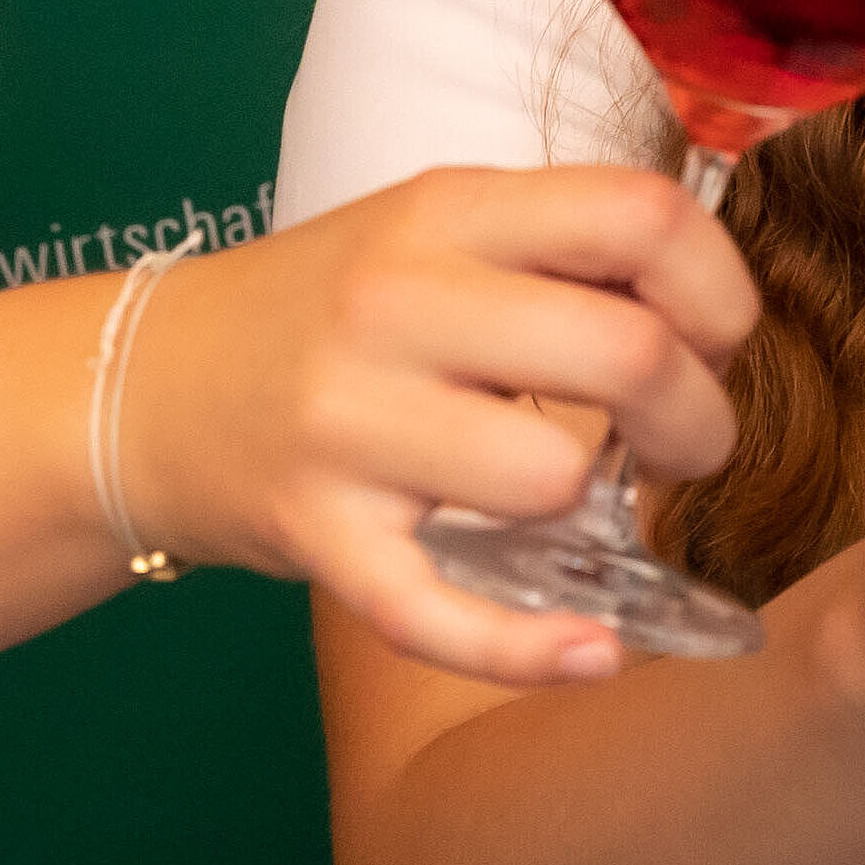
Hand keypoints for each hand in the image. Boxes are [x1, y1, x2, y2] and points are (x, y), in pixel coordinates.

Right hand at [127, 165, 757, 690]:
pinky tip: (592, 652)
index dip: (719, 287)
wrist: (145, 388)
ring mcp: (348, 425)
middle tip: (684, 445)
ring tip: (581, 501)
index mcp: (445, 212)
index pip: (640, 217)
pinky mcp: (317, 536)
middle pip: (624, 355)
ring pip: (551, 481)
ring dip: (601, 510)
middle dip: (698, 418)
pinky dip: (533, 651)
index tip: (716, 338)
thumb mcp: (433, 232)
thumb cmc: (329, 311)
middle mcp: (396, 304)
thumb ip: (559, 251)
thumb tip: (715, 310)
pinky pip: (443, 615)